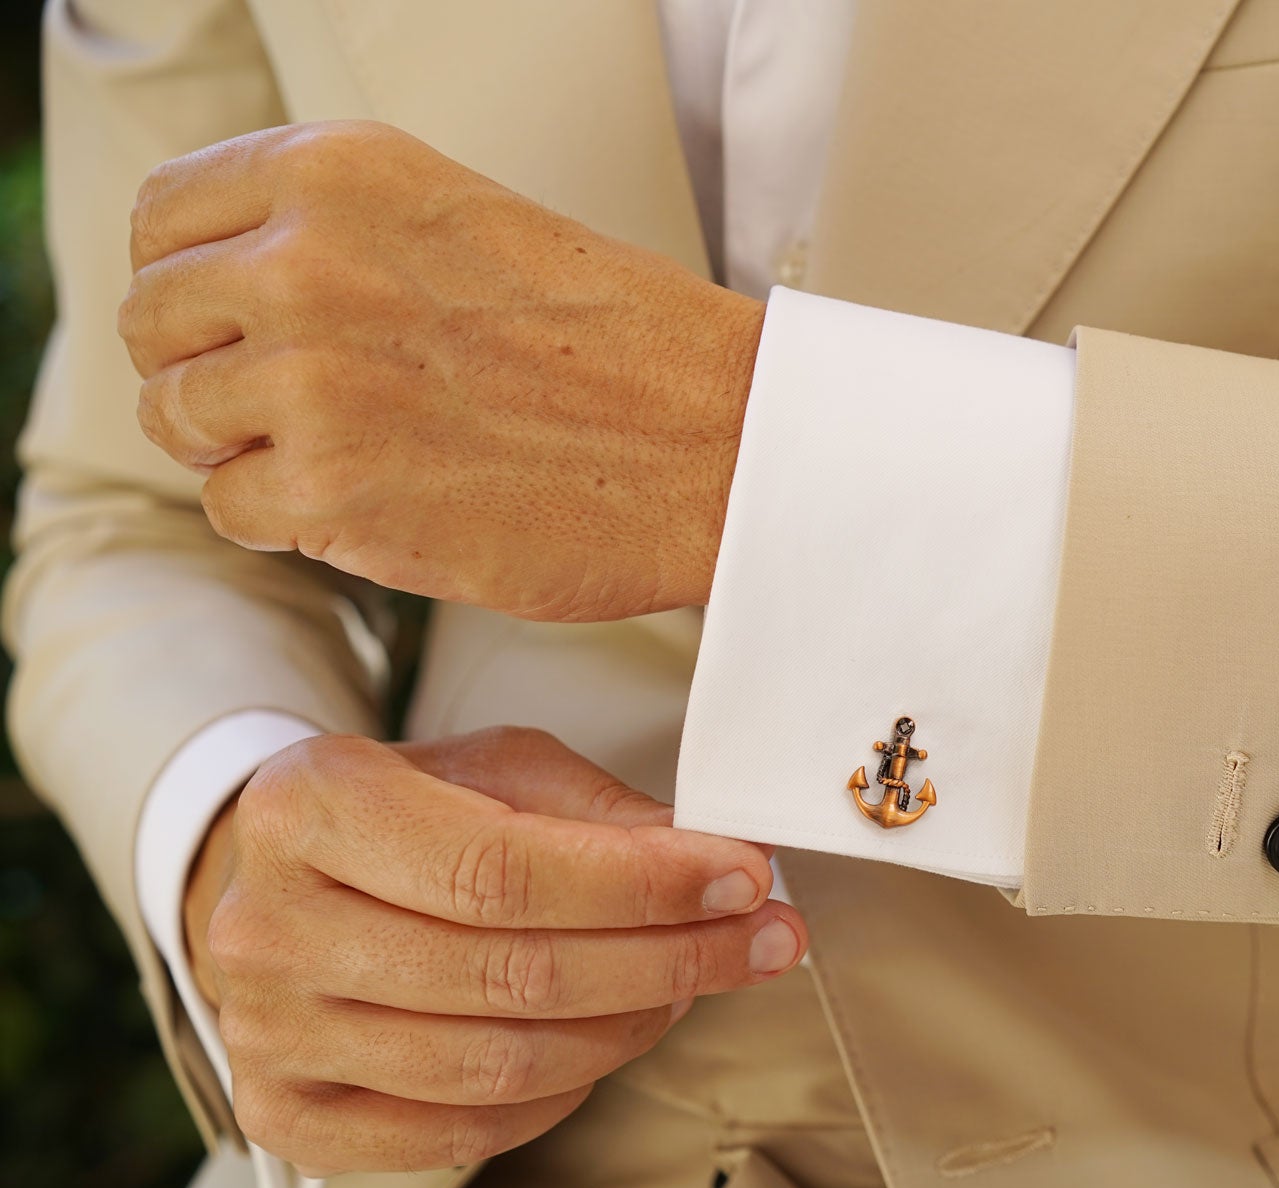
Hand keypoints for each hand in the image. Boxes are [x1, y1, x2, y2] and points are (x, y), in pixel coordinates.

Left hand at [119, 121, 762, 620]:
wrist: (720, 440)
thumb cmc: (620, 344)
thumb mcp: (464, 223)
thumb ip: (336, 238)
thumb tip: (229, 295)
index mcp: (339, 172)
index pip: (165, 219)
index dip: (193, 283)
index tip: (238, 325)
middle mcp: (305, 260)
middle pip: (156, 324)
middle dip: (211, 372)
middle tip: (297, 408)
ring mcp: (310, 378)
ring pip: (181, 422)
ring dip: (248, 450)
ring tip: (350, 456)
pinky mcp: (332, 489)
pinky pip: (232, 509)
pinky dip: (291, 520)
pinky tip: (376, 501)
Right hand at [183, 726, 804, 1175]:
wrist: (291, 878)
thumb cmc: (412, 811)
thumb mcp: (498, 768)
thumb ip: (601, 811)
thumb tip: (724, 862)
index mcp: (311, 804)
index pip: (500, 868)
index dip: (641, 885)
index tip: (745, 879)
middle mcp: (266, 923)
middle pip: (511, 973)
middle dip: (669, 958)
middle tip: (763, 938)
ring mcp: (267, 1030)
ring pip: (499, 1062)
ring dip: (631, 1026)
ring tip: (694, 983)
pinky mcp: (287, 1113)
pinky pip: (464, 1130)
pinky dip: (563, 1094)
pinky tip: (614, 1038)